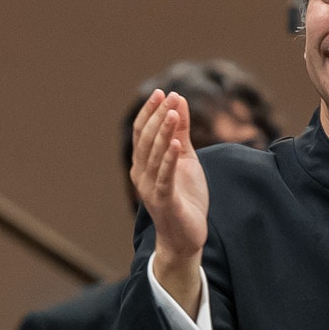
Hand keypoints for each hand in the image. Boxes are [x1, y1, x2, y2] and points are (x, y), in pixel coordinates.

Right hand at [129, 90, 210, 315]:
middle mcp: (141, 175)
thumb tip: (179, 101)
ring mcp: (150, 189)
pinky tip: (176, 144)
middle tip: (168, 96)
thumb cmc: (185, 198)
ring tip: (174, 112)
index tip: (162, 92)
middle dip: (158, 116)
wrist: (186, 237)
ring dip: (164, 132)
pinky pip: (165, 177)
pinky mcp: (164, 202)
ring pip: (154, 156)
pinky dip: (169, 160)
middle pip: (146, 140)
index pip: (142, 132)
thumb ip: (182, 132)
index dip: (150, 112)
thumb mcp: (186, 159)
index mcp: (143, 164)